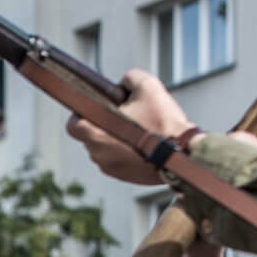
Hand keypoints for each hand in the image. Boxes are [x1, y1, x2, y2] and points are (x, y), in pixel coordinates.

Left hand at [64, 70, 197, 184]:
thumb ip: (128, 78)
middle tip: (123, 115)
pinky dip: (125, 152)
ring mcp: (110, 168)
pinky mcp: (124, 177)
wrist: (183, 154)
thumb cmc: (163, 121)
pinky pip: (117, 160)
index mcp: (95, 134)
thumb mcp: (147, 85)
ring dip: (115, 139)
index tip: (95, 108)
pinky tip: (142, 143)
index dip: (81, 114)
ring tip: (136, 129)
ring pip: (104, 149)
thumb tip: (122, 84)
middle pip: (90, 136)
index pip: (72, 125)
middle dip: (103, 124)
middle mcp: (97, 154)